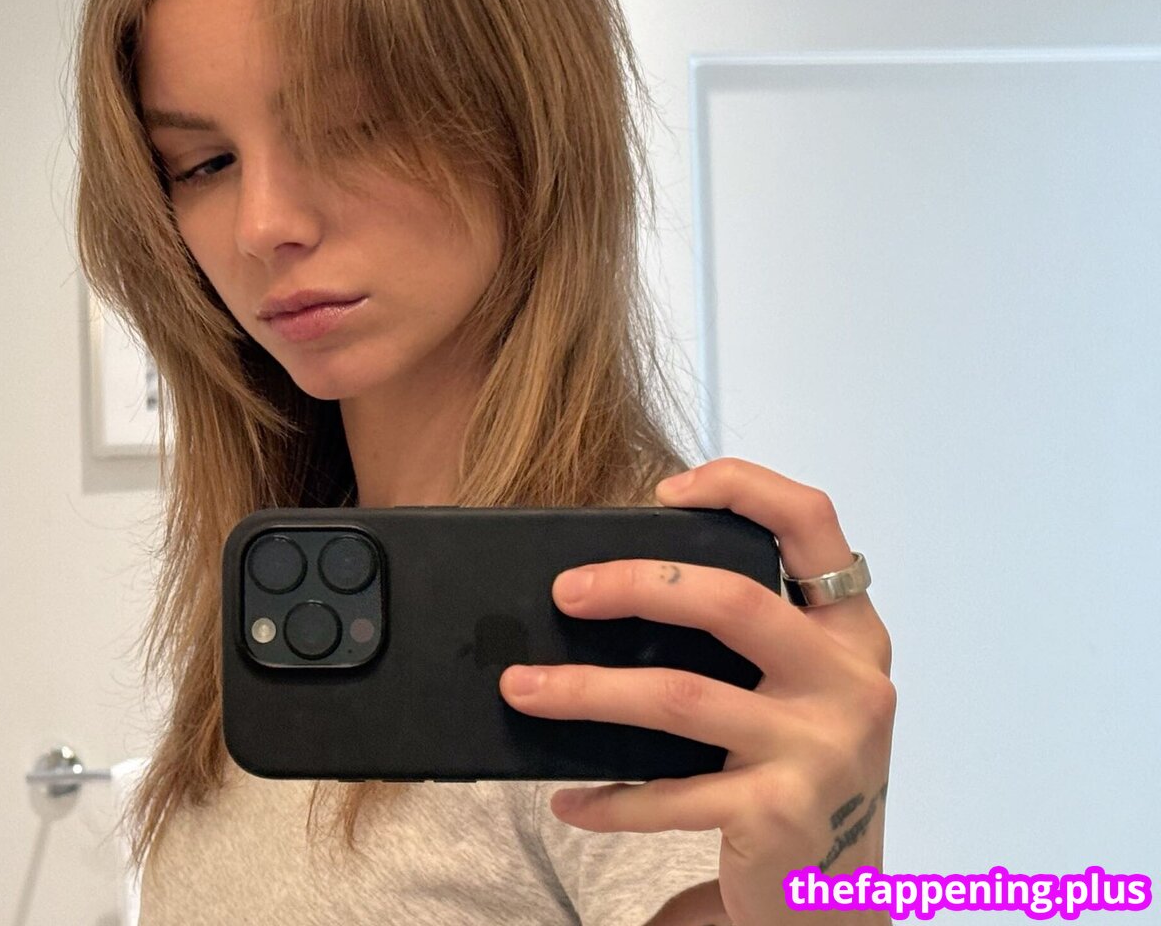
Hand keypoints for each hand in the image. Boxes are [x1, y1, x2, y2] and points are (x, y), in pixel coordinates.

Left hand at [497, 457, 895, 925]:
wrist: (838, 902)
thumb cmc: (797, 774)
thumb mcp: (796, 695)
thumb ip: (744, 641)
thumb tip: (608, 587)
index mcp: (851, 634)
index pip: (813, 525)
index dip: (742, 488)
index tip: (665, 489)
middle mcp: (850, 684)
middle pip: (732, 602)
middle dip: (633, 585)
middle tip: (563, 593)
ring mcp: (820, 751)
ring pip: (679, 696)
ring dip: (585, 691)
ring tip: (522, 688)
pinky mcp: (780, 814)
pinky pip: (669, 793)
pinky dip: (607, 798)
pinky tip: (568, 798)